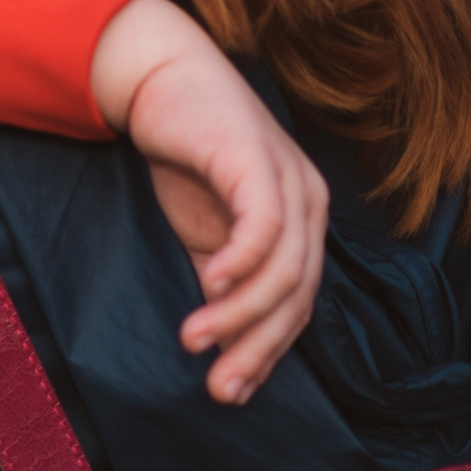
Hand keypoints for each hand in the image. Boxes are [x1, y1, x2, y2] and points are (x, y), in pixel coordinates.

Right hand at [93, 0, 330, 404]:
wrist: (161, 79)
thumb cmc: (188, 155)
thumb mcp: (205, 232)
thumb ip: (220, 283)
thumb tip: (222, 349)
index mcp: (304, 223)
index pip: (299, 305)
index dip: (269, 352)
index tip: (230, 391)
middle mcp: (309, 202)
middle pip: (298, 296)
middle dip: (258, 348)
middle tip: (219, 387)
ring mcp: (289, 180)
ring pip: (284, 270)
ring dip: (240, 314)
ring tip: (195, 338)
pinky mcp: (258, 160)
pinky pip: (263, 226)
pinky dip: (241, 264)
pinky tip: (210, 286)